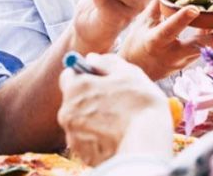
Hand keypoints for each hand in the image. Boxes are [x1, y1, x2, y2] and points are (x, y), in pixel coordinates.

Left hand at [58, 53, 172, 166]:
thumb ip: (107, 62)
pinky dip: (97, 136)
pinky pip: (86, 139)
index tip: (98, 78)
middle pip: (74, 99)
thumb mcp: (129, 73)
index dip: (84, 74)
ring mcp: (73, 135)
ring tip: (118, 120)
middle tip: (114, 100)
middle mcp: (67, 111)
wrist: (146, 147)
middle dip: (89, 98)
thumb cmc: (140, 105)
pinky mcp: (81, 153)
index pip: (68, 74)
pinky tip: (116, 135)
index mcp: (76, 88)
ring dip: (93, 118)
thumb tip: (92, 59)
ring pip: (80, 120)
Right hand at [120, 0, 212, 79]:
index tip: (194, 8)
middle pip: (200, 47)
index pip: (170, 30)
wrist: (137, 70)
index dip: (182, 19)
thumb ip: (157, 6)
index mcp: (156, 41)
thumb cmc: (136, 44)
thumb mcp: (142, 23)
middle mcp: (172, 53)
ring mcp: (183, 60)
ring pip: (207, 49)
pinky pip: (205, 48)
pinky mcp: (190, 62)